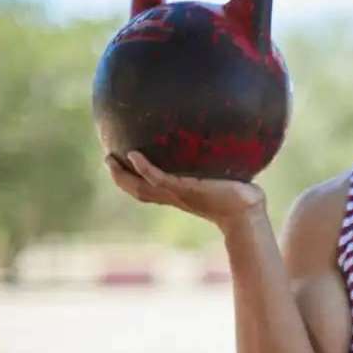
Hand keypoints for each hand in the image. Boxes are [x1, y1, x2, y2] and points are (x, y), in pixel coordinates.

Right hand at [105, 151, 266, 231]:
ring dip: (122, 174)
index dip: (133, 179)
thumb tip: (226, 140)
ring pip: (140, 187)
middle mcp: (174, 196)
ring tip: (110, 158)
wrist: (246, 213)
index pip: (150, 189)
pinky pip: (157, 178)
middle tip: (107, 159)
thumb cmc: (241, 197)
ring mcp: (177, 194)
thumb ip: (219, 163)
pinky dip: (143, 168)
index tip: (123, 165)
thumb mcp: (224, 177)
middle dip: (119, 177)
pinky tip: (134, 154)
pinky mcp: (184, 190)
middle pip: (136, 190)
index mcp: (179, 194)